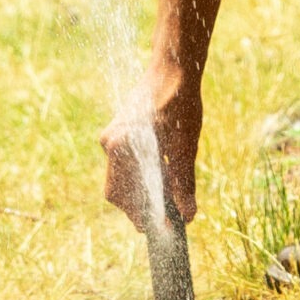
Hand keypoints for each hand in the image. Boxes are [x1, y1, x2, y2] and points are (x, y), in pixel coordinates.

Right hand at [100, 68, 202, 230]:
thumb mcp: (185, 147)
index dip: (141, 217)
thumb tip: (188, 214)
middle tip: (160, 222)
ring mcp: (111, 135)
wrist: (174, 68)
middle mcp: (110, 142)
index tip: (158, 231)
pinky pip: (122, 162)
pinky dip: (136, 175)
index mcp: (121, 147)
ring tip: (162, 203)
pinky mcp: (118, 130)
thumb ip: (183, 183)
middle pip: (117, 190)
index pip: (125, 197)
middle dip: (137, 208)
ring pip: (119, 177)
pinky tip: (157, 179)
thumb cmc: (180, 104)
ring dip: (137, 192)